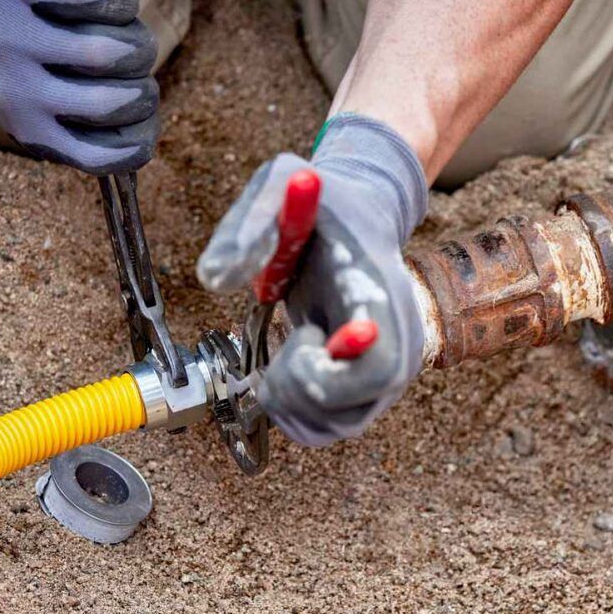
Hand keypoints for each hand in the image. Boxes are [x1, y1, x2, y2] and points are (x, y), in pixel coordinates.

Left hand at [0, 0, 158, 173]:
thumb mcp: (32, 108)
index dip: (139, 143)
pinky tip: (101, 6)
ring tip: (124, 33)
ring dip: (134, 41)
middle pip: (111, 103)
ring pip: (106, 53)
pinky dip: (112, 5)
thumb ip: (75, 129)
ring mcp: (16, 40)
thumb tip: (135, 141)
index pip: (98, 155)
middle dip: (144, 88)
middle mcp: (19, 90)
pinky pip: (91, 1)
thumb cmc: (10, 63)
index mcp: (28, 127)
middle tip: (140, 73)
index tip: (147, 122)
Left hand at [197, 114, 428, 446]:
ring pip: (337, 427)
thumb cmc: (322, 204)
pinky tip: (290, 366)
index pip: (380, 362)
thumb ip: (247, 225)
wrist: (358, 217)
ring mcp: (387, 373)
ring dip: (292, 398)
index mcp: (380, 295)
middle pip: (354, 410)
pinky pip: (328, 428)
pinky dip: (294, 410)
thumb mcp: (279, 185)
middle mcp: (397, 343)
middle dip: (298, 385)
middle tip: (292, 337)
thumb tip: (215, 280)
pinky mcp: (367, 390)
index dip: (340, 374)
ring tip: (294, 344)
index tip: (308, 335)